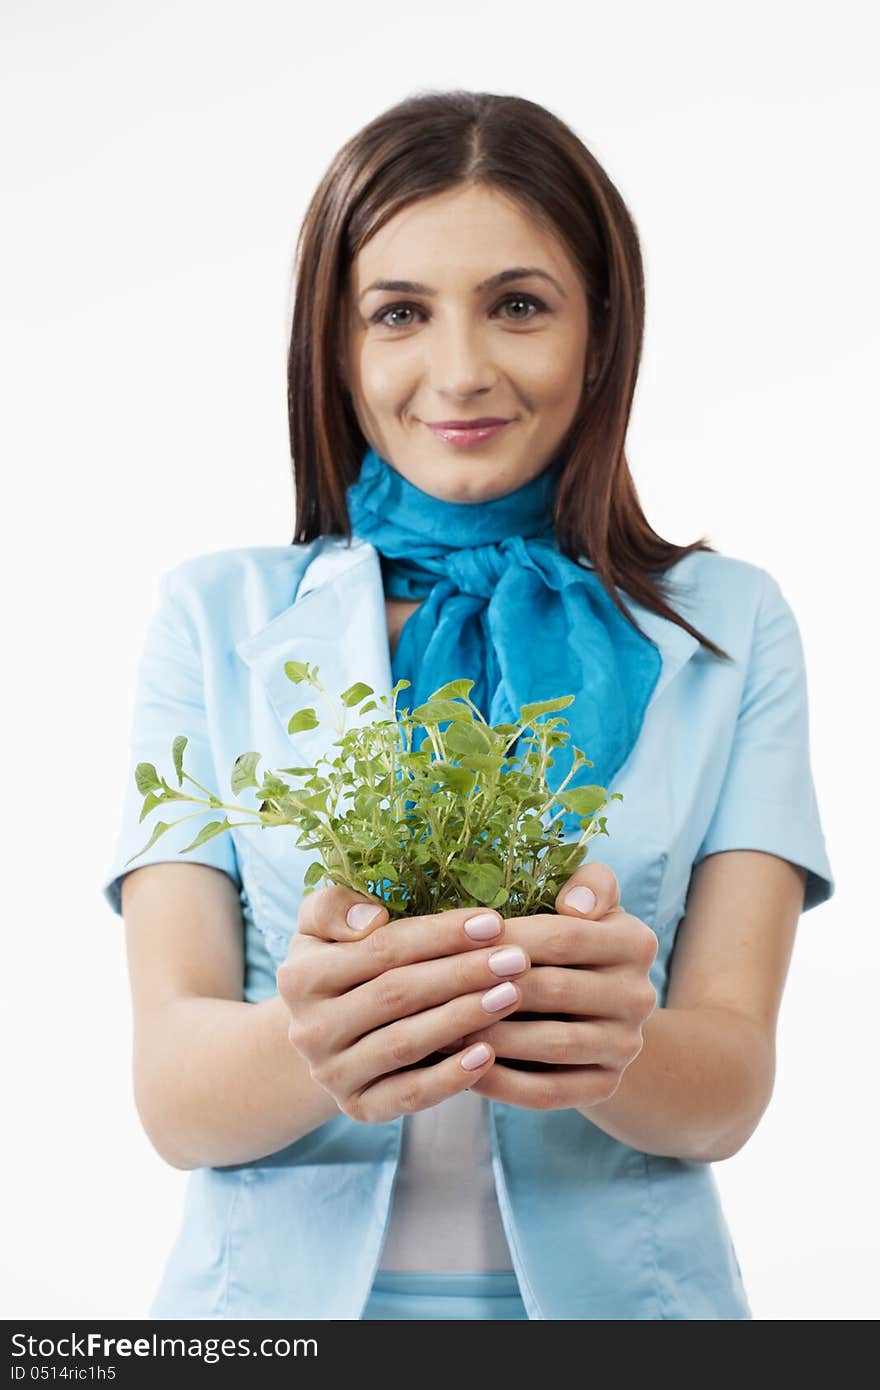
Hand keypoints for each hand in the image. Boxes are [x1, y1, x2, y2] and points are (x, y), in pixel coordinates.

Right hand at [275, 885, 530, 1123]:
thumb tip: (372, 920)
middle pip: (398, 995)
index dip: (439, 935)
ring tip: (512, 994)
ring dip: (464, 1018)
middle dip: (462, 973)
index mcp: (299, 977)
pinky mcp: (358, 1109)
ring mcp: (333, 1074)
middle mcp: (310, 1030)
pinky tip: (489, 1053)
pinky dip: (450, 1077)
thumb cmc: (339, 963)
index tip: (492, 922)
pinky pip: (409, 1095)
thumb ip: (333, 907)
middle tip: (516, 959)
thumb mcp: (320, 926)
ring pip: (406, 1043)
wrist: (325, 1033)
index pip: (381, 950)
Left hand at [450, 864, 658, 1111]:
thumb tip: (574, 905)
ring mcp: (625, 1046)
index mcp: (637, 942)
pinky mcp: (606, 1086)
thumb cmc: (575, 942)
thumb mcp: (588, 903)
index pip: (564, 937)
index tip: (457, 939)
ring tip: (440, 1027)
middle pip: (553, 990)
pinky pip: (548, 1091)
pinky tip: (461, 1068)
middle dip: (490, 988)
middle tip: (436, 988)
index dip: (508, 939)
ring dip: (491, 1037)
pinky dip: (501, 1083)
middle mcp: (640, 996)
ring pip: (550, 1044)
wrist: (600, 1011)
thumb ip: (587, 884)